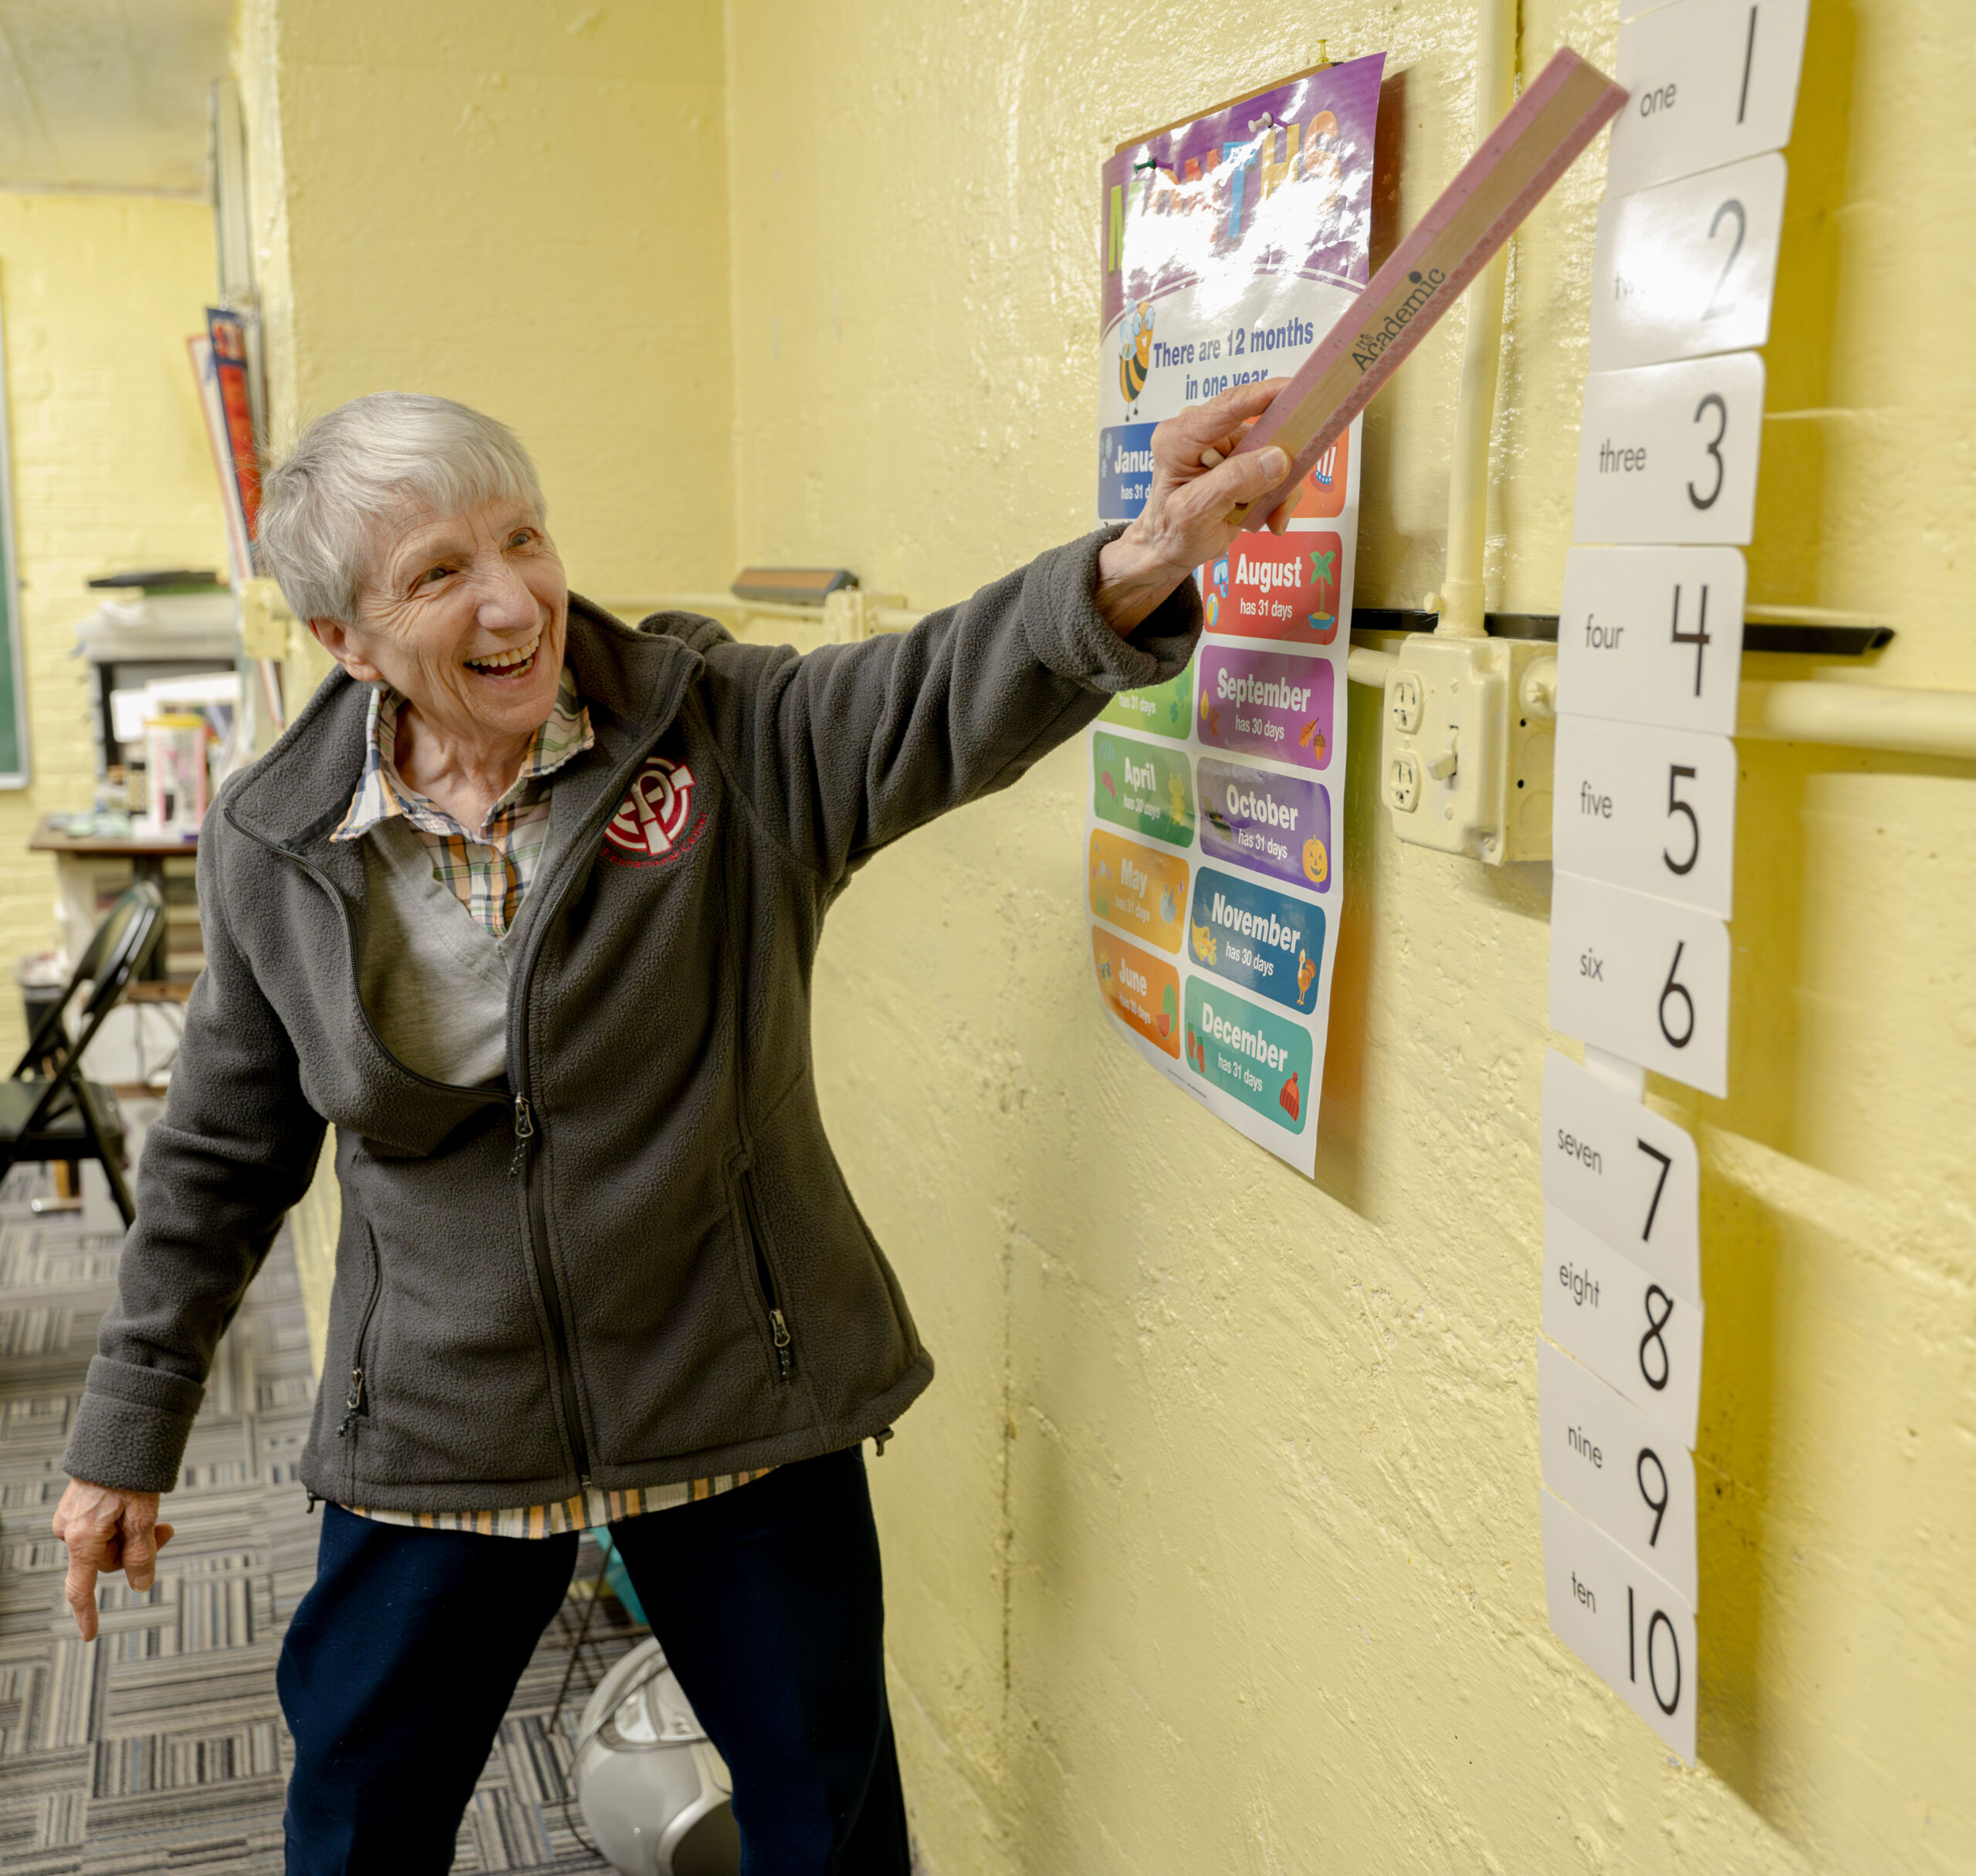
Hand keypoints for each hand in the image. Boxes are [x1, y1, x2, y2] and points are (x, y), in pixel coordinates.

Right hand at [51, 1480, 174, 1641]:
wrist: (118, 1436)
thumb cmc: (129, 1474)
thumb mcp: (144, 1516)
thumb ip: (142, 1554)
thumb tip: (141, 1586)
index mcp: (82, 1539)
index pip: (81, 1588)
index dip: (87, 1613)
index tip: (90, 1635)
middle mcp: (69, 1531)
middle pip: (107, 1562)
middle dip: (137, 1550)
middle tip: (167, 1529)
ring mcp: (70, 1519)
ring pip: (107, 1544)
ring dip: (132, 1534)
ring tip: (155, 1513)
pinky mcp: (76, 1507)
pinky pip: (101, 1528)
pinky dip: (121, 1524)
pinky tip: (135, 1505)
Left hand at [1095, 380, 1299, 635]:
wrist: (1166, 549)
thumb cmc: (1170, 533)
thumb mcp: (1196, 513)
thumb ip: (1233, 482)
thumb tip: (1278, 457)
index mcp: (1180, 437)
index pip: (1229, 405)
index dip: (1268, 394)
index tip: (1302, 389)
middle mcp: (1201, 431)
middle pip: (1259, 428)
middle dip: (1281, 463)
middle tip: (1284, 498)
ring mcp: (1221, 443)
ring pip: (1272, 450)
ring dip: (1279, 487)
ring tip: (1270, 516)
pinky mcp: (1237, 457)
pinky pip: (1272, 464)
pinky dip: (1277, 493)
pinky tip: (1267, 516)